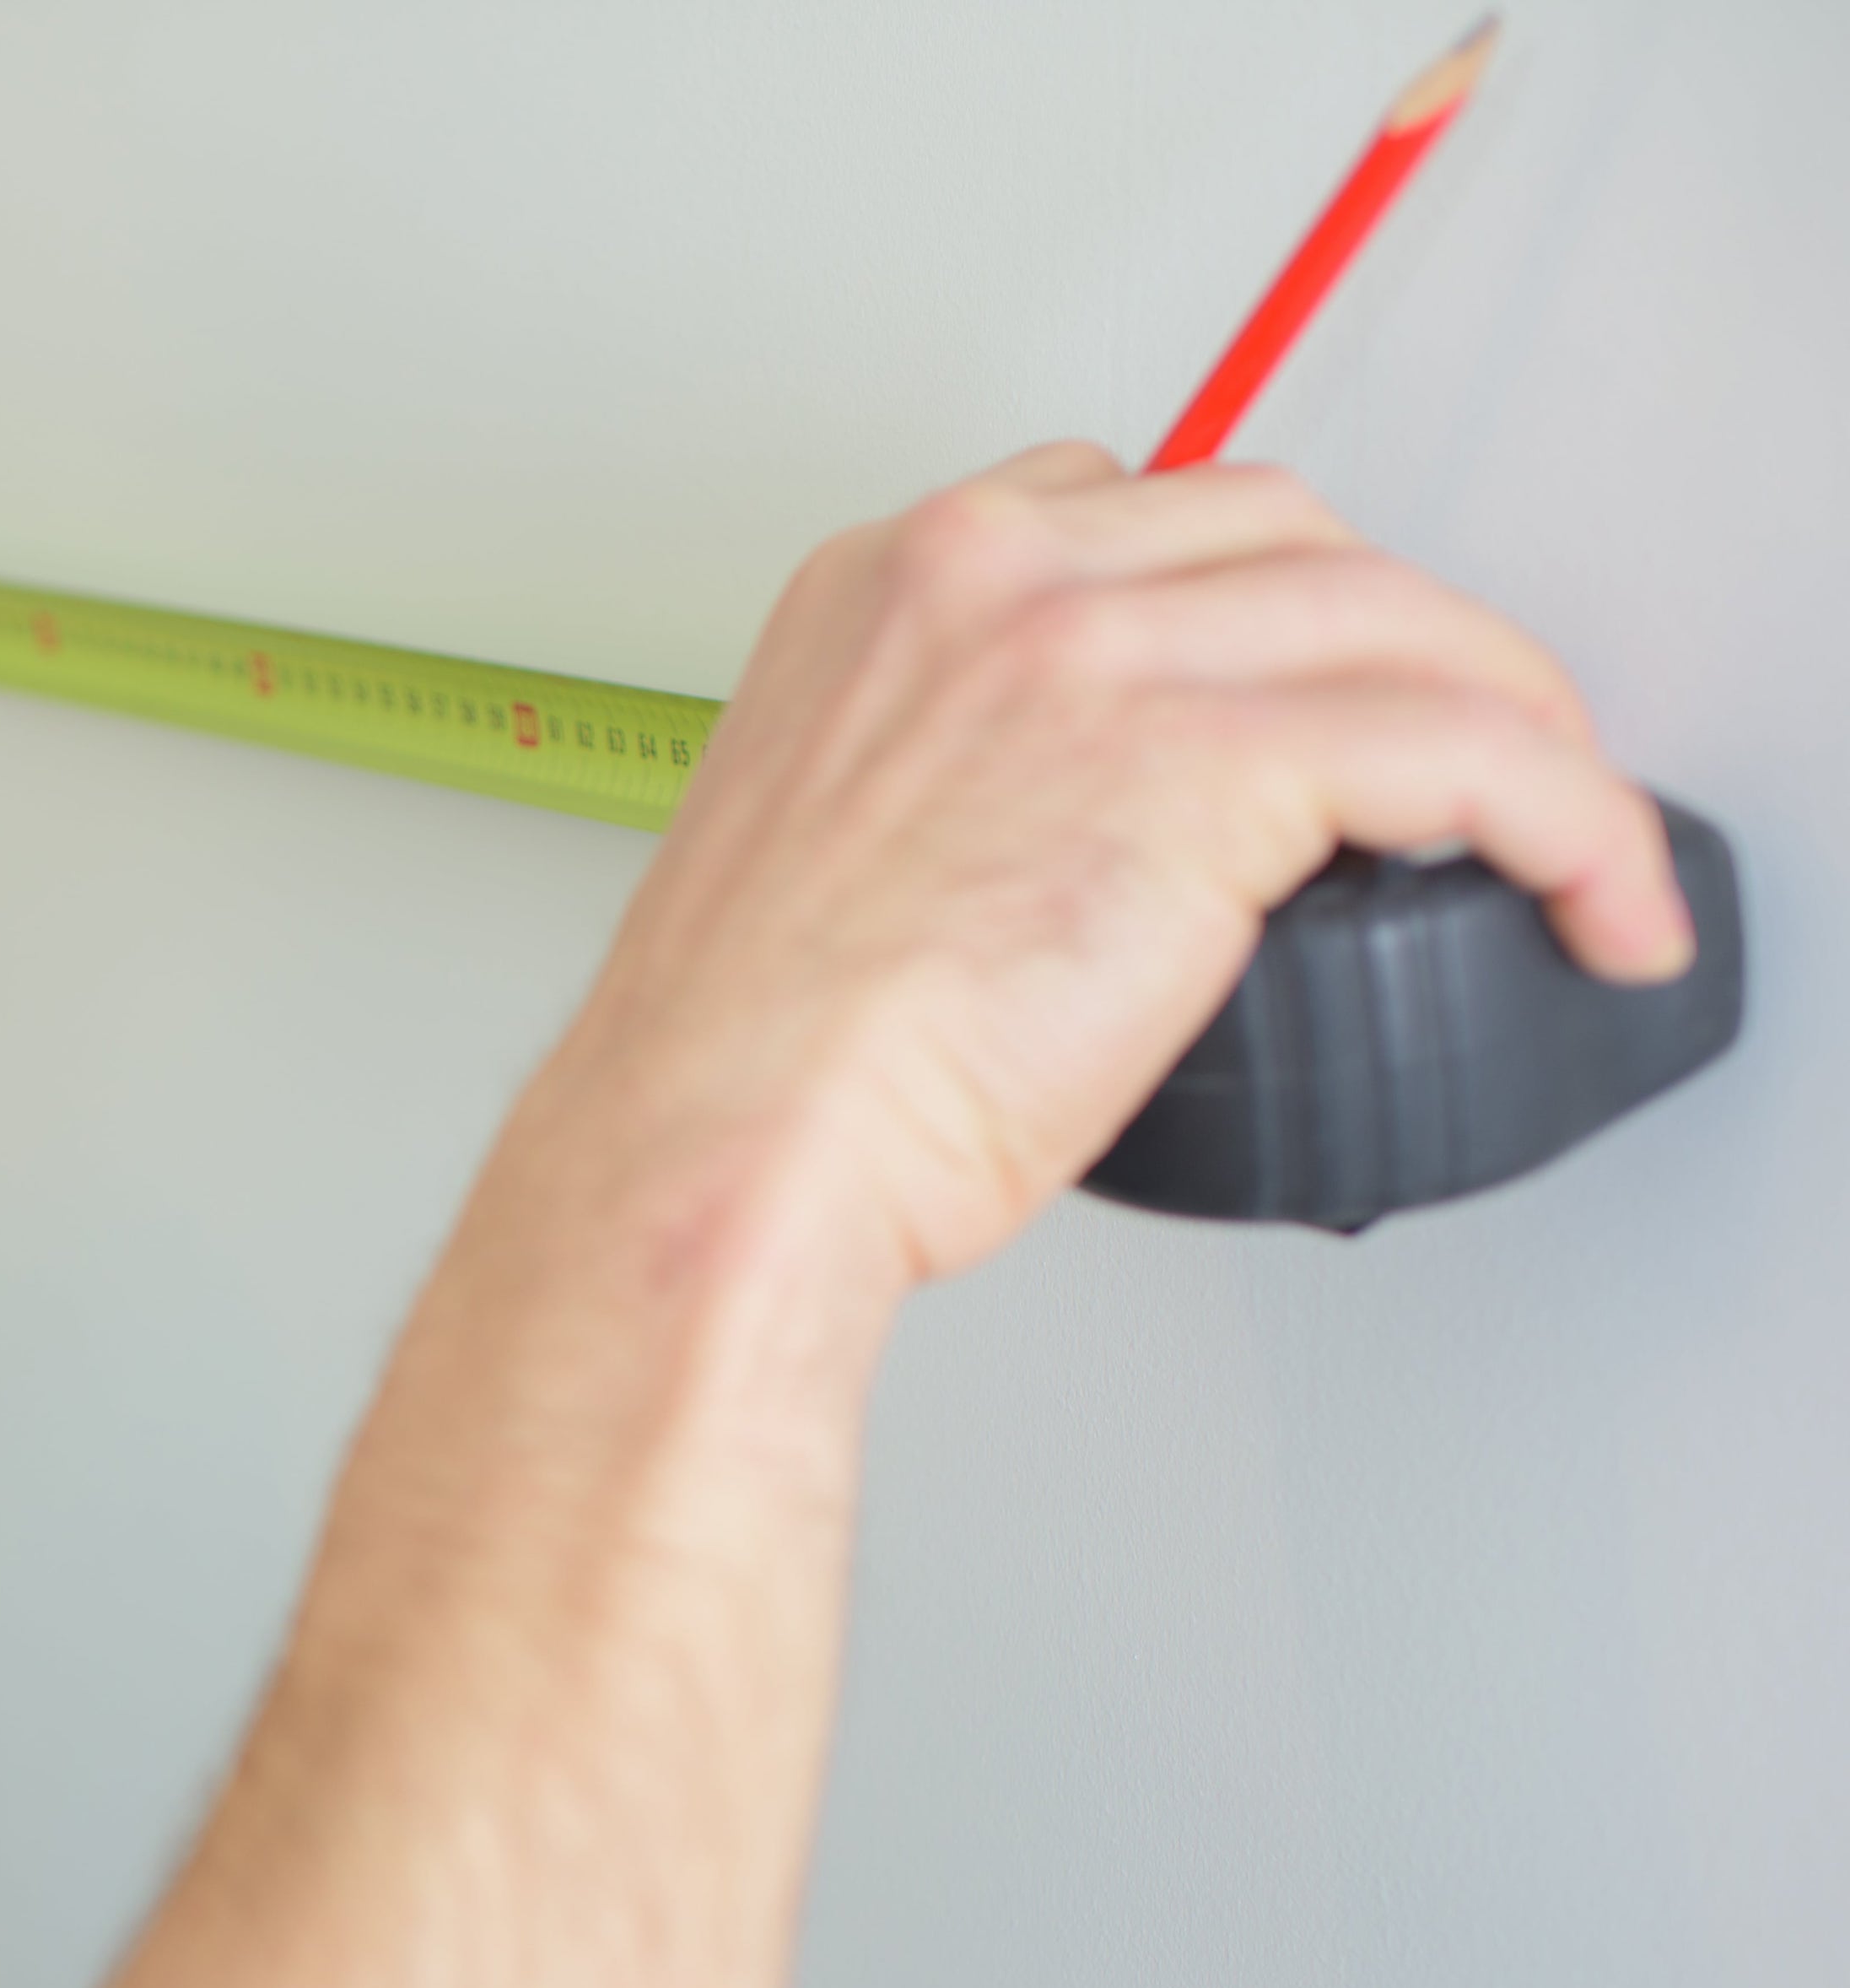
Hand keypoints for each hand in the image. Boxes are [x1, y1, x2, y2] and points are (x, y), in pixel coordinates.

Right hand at [523, 443, 1692, 1302]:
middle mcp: (988, 580)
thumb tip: (1088, 830)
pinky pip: (1468, 750)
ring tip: (1554, 834)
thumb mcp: (828, 848)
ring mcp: (1094, 653)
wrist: (722, 1150)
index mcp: (881, 587)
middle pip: (1289, 533)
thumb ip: (950, 772)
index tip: (1298, 687)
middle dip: (1390, 642)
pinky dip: (1569, 821)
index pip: (1132, 512)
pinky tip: (1590, 890)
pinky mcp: (1205, 761)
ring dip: (1515, 724)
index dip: (1251, 601)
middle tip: (1445, 763)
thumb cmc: (746, 1064)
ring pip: (1401, 618)